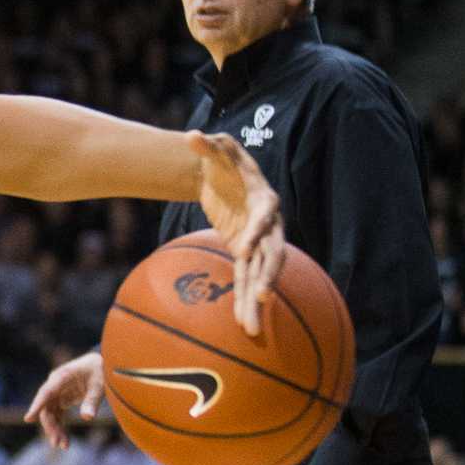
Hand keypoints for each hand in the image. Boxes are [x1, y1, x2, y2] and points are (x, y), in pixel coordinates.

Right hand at [25, 352, 102, 450]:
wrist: (101, 364)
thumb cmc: (100, 371)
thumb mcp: (100, 385)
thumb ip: (93, 401)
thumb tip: (88, 418)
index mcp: (62, 377)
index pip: (46, 392)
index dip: (37, 405)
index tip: (28, 419)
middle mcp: (55, 385)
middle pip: (46, 408)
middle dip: (50, 426)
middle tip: (57, 443)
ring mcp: (57, 393)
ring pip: (50, 414)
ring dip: (55, 430)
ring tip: (64, 446)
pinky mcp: (61, 400)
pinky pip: (57, 416)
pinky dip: (60, 428)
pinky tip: (65, 441)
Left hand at [191, 132, 284, 335]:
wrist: (224, 176)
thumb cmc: (222, 160)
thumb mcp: (215, 150)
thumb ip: (206, 145)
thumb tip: (193, 135)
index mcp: (264, 198)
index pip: (265, 217)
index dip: (258, 232)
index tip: (245, 249)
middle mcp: (268, 224)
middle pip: (272, 254)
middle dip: (268, 277)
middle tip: (262, 298)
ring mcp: (259, 242)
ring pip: (260, 274)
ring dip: (256, 300)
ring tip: (251, 329)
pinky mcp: (246, 253)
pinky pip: (247, 279)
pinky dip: (245, 301)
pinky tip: (243, 325)